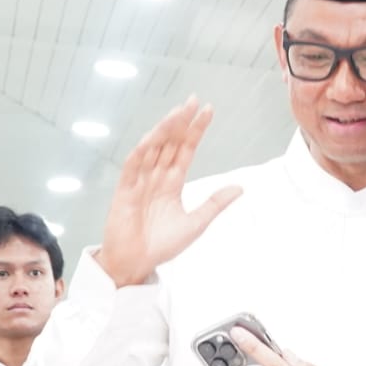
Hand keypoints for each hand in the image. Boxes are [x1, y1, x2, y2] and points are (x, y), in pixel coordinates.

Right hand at [94, 97, 242, 285]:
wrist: (137, 264)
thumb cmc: (161, 245)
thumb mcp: (196, 223)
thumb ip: (215, 203)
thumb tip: (240, 188)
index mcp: (172, 183)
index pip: (185, 149)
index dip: (195, 130)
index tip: (207, 111)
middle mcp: (156, 177)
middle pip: (170, 143)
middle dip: (181, 122)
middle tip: (193, 101)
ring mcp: (140, 182)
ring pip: (152, 149)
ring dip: (164, 130)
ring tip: (177, 113)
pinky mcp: (124, 192)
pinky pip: (132, 167)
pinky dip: (141, 152)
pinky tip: (151, 138)